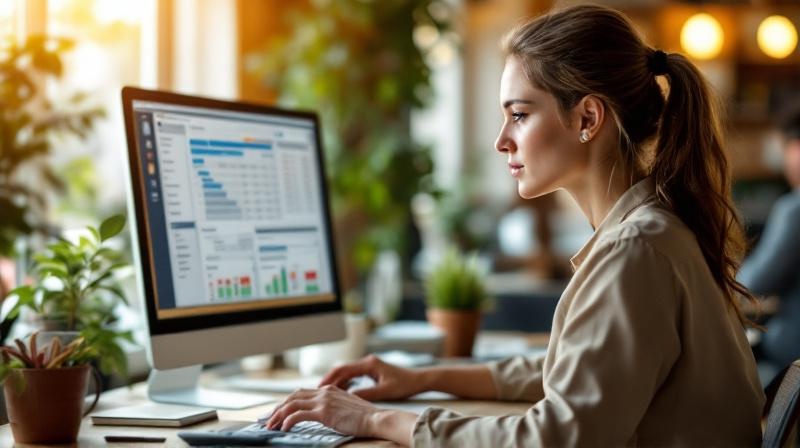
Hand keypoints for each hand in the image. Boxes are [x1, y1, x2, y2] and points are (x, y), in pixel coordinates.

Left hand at [265, 384, 417, 444]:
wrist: (376, 418)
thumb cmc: (365, 417)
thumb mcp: (346, 407)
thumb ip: (332, 407)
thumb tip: (321, 415)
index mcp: (329, 389)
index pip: (302, 393)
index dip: (287, 402)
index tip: (278, 412)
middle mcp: (325, 391)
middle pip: (293, 396)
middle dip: (278, 408)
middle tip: (269, 419)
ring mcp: (324, 400)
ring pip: (292, 404)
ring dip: (278, 415)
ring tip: (272, 425)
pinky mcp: (324, 412)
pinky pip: (298, 415)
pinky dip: (288, 421)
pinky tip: (284, 428)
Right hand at [319, 354, 422, 400]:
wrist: (418, 380)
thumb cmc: (405, 384)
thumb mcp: (384, 392)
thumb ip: (366, 393)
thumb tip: (348, 397)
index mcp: (370, 363)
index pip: (344, 369)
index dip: (331, 378)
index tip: (321, 387)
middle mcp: (367, 361)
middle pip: (343, 368)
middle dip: (330, 379)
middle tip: (318, 390)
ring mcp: (369, 365)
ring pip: (347, 372)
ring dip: (337, 381)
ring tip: (327, 393)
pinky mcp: (371, 370)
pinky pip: (353, 375)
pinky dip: (346, 382)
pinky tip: (342, 391)